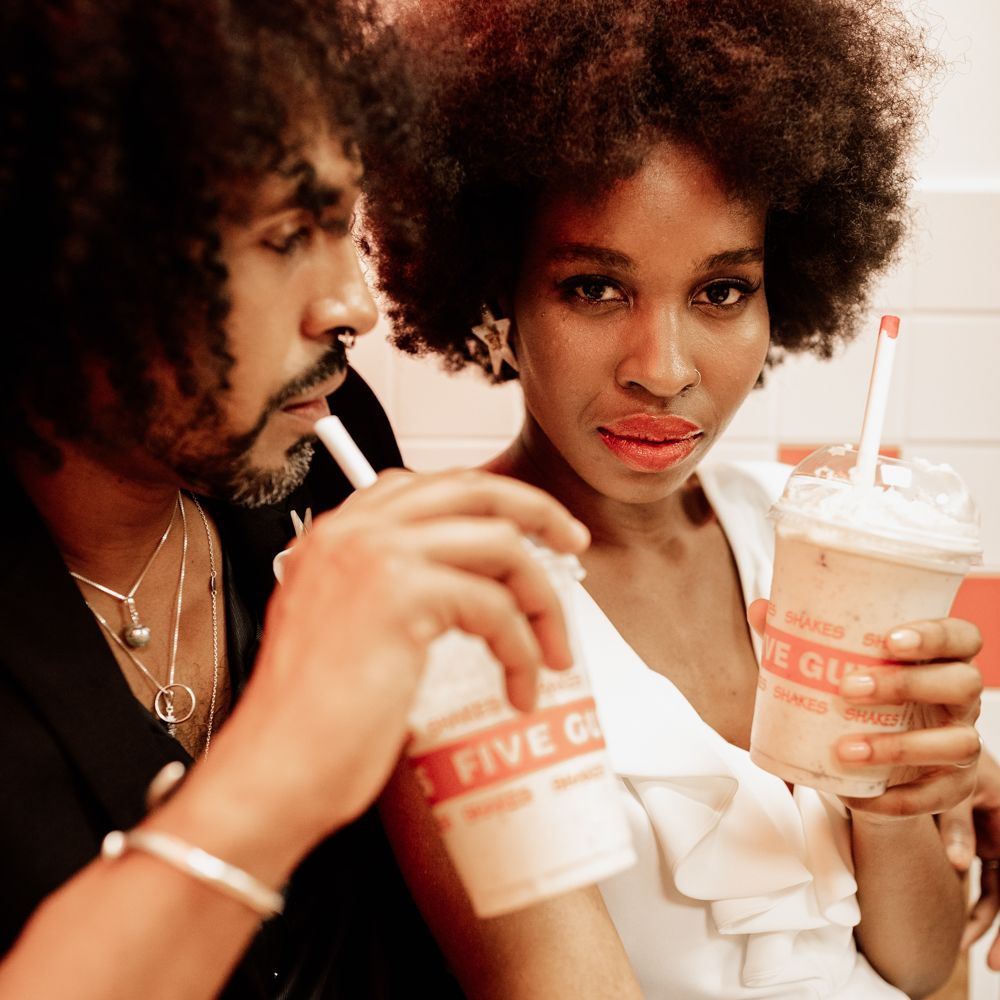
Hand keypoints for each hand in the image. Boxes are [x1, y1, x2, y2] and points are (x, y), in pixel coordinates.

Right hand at [215, 468, 589, 844]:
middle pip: (472, 490)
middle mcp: (353, 532)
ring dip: (541, 600)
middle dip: (537, 512)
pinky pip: (495, 606)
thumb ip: (393, 590)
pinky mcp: (401, 593)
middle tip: (571, 545)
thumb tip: (467, 585)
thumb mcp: (348, 631)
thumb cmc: (310, 720)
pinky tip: (519, 685)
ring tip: (549, 651)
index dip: (490, 501)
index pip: (428, 487)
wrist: (275, 767)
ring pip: (499, 544)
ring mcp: (375, 555)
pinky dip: (522, 650)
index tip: (529, 528)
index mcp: (338, 536)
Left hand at [746, 601, 981, 817]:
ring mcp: (962, 742)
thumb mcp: (831, 666)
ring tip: (845, 750)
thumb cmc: (856, 696)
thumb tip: (760, 609)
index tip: (889, 640)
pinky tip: (858, 796)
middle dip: (908, 684)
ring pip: (959, 742)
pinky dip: (897, 799)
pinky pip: (936, 796)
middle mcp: (960, 698)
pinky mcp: (952, 786)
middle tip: (848, 689)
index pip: (961, 636)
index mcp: (940, 658)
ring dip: (902, 746)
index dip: (936, 635)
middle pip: (962, 683)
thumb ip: (800, 637)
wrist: (867, 762)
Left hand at [939, 748, 999, 965]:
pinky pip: (988, 881)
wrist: (938, 733)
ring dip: (984, 921)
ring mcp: (997, 840)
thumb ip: (958, 823)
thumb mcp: (959, 786)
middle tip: (990, 965)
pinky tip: (960, 928)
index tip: (995, 954)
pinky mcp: (982, 840)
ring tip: (963, 949)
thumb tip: (959, 865)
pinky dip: (975, 904)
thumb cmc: (951, 754)